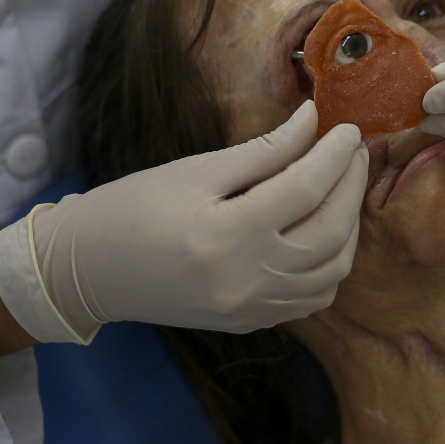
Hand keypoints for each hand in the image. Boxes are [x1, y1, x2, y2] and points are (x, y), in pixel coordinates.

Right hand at [0, 101, 368, 340]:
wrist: (90, 271)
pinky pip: (313, 297)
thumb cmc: (135, 207)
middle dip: (351, 185)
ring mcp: (252, 309)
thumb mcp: (196, 169)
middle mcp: (246, 280)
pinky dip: (331, 262)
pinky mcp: (251, 323)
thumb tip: (313, 120)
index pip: (307, 187)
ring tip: (342, 187)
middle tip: (354, 151)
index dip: (335, 154)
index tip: (348, 129)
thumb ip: (262, 150)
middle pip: (331, 231)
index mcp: (227, 233)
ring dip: (349, 225)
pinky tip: (323, 231)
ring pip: (333, 270)